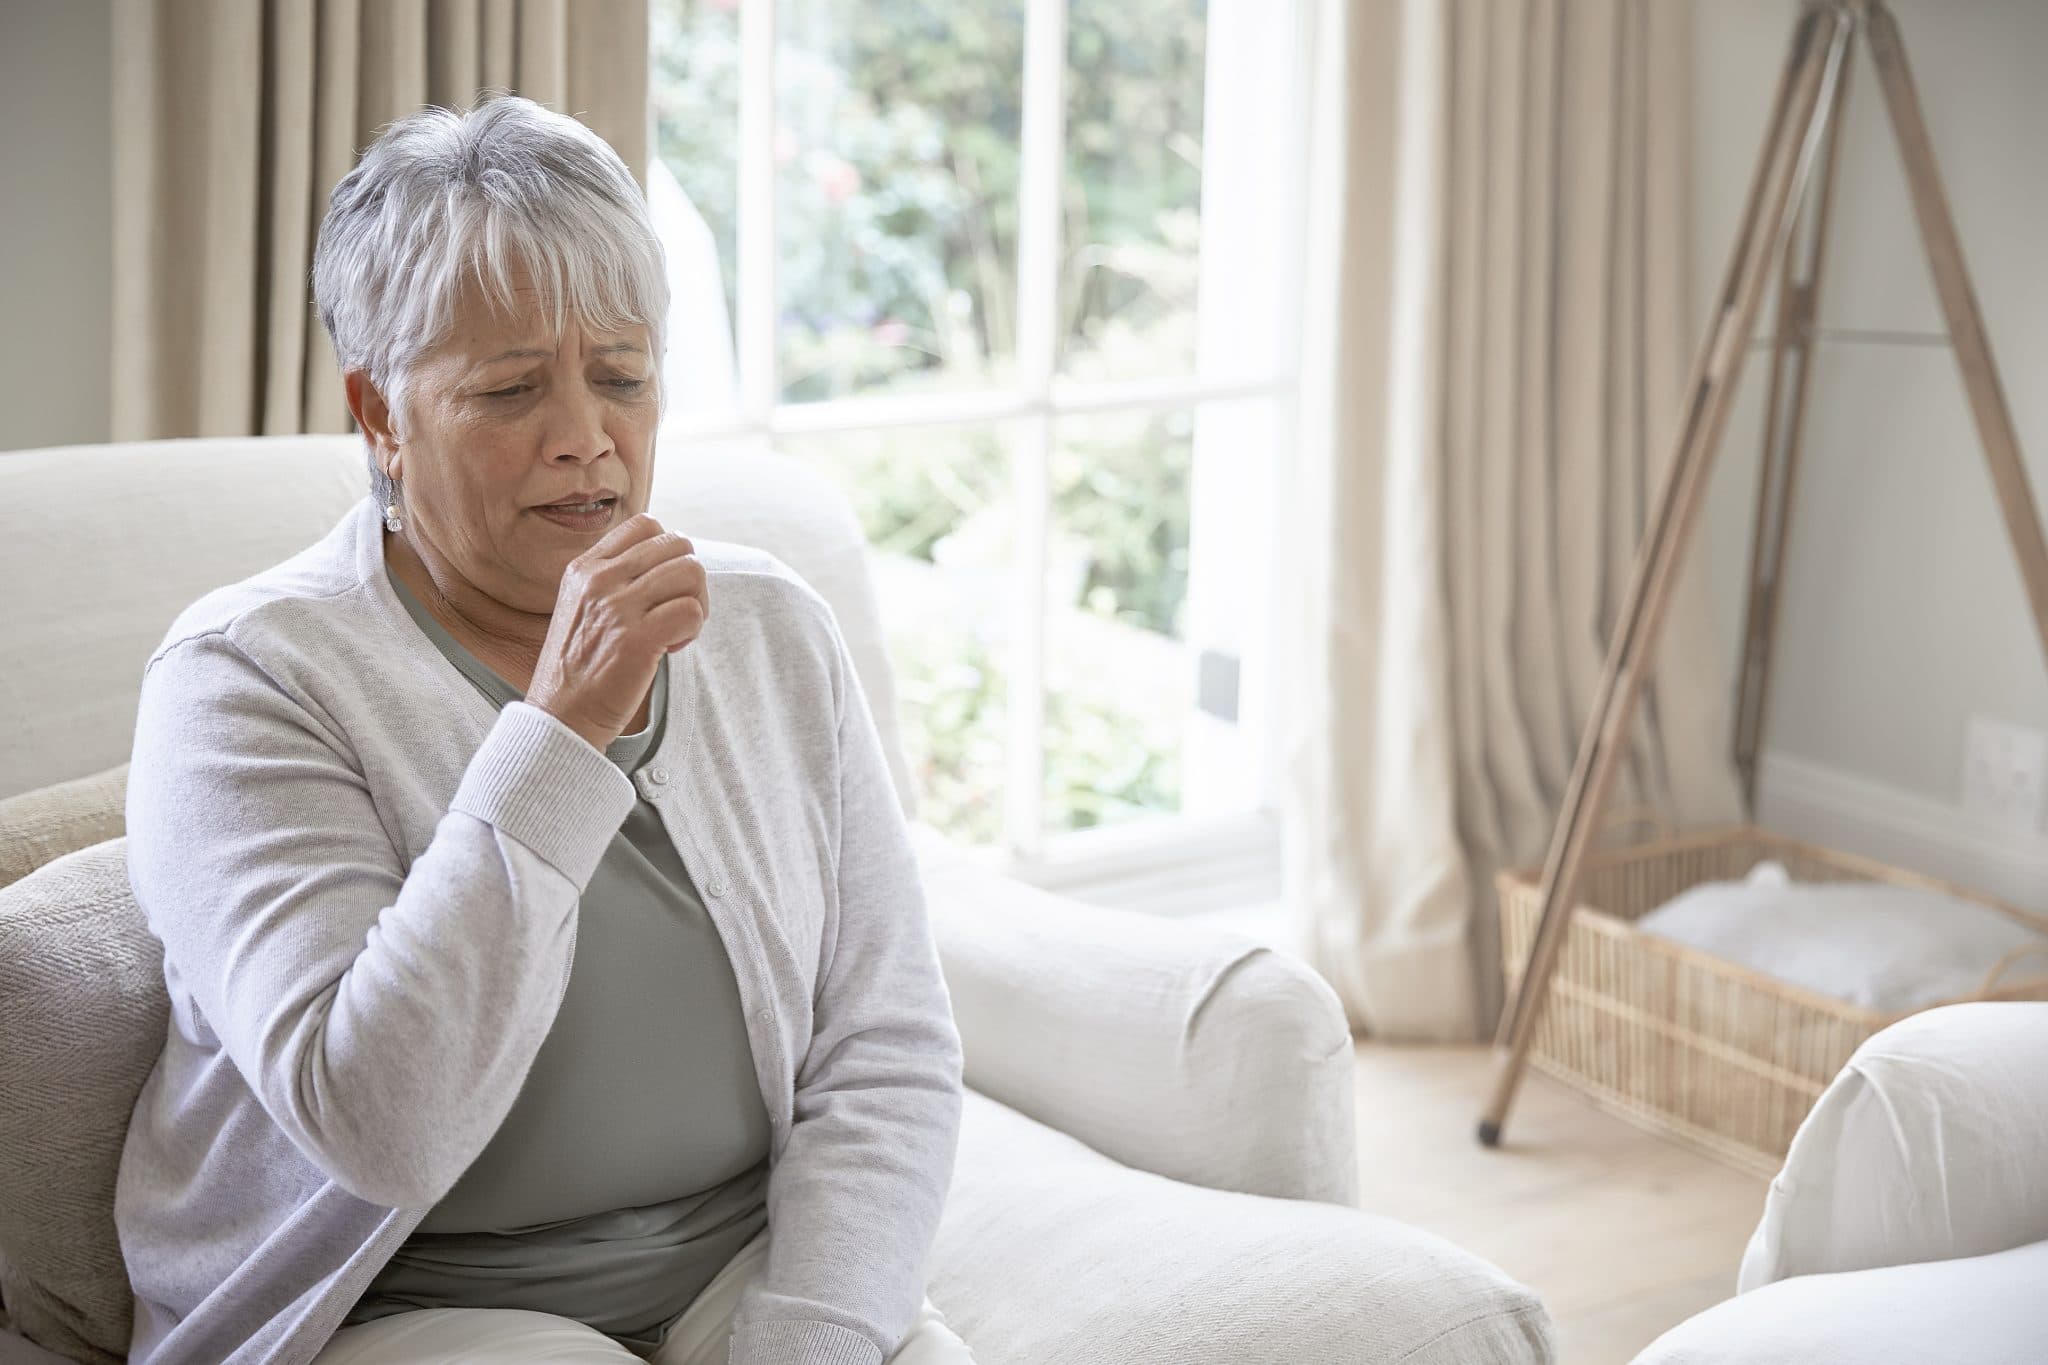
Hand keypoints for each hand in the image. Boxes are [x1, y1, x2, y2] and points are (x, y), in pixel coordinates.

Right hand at [525, 513, 707, 751]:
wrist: (562, 715)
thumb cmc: (581, 665)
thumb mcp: (583, 605)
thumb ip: (615, 578)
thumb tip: (670, 558)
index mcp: (585, 567)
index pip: (646, 524)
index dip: (667, 553)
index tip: (659, 588)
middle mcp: (599, 579)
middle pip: (678, 544)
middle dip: (689, 578)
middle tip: (676, 612)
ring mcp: (617, 608)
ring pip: (692, 573)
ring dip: (696, 604)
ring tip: (675, 631)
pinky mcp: (638, 639)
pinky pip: (692, 611)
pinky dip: (693, 631)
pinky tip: (671, 649)